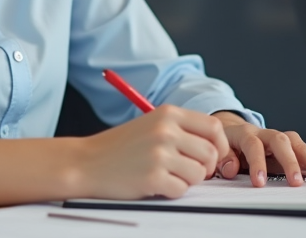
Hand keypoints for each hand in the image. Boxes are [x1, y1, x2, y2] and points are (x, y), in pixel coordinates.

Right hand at [78, 105, 230, 199]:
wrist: (86, 162)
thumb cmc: (120, 147)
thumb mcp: (151, 125)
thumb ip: (182, 130)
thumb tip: (217, 147)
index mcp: (168, 114)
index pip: (214, 126)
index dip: (219, 145)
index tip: (211, 156)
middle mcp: (166, 131)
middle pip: (211, 153)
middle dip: (205, 168)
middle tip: (189, 172)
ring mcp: (159, 154)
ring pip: (199, 174)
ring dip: (187, 180)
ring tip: (167, 176)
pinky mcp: (153, 177)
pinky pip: (181, 190)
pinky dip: (172, 192)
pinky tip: (156, 185)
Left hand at [212, 111, 305, 185]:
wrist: (234, 132)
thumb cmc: (228, 144)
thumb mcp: (220, 149)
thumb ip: (224, 158)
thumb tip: (231, 168)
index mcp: (245, 133)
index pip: (252, 145)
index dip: (256, 163)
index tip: (259, 183)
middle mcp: (266, 133)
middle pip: (281, 141)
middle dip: (291, 162)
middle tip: (297, 183)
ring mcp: (281, 139)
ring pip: (299, 144)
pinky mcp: (292, 147)